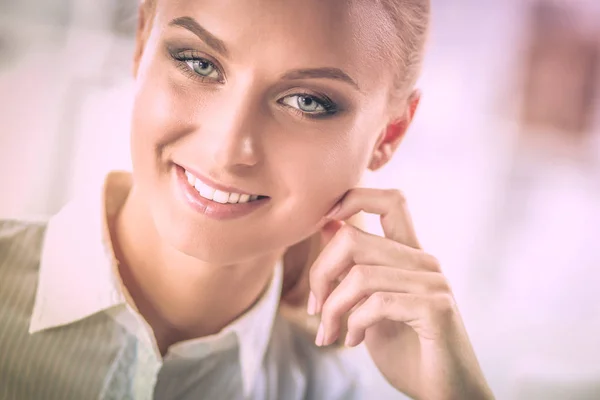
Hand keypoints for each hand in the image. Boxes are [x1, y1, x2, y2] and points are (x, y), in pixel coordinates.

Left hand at [308, 188, 493, 399]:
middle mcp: (424, 262)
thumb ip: (354, 266)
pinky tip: (352, 341)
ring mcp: (434, 283)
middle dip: (320, 273)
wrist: (444, 394)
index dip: (354, 198)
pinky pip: (377, 303)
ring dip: (332, 309)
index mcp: (410, 255)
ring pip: (360, 275)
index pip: (390, 200)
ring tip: (328, 333)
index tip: (325, 223)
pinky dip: (354, 324)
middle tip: (314, 307)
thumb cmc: (406, 350)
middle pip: (353, 239)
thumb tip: (329, 224)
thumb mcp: (368, 303)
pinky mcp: (437, 308)